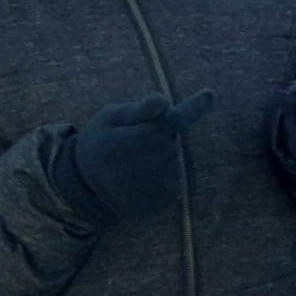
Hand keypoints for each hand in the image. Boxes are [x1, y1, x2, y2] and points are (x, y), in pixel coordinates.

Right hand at [61, 90, 215, 220]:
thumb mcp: (109, 119)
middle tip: (135, 140)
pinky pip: (175, 178)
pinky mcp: (162, 201)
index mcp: (128, 140)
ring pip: (174, 159)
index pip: (170, 122)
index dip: (192, 108)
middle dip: (161, 135)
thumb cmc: (100, 143)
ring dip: (161, 156)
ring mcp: (155, 187)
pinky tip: (141, 176)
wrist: (86, 190)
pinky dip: (163, 174)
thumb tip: (164, 100)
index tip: (209, 95)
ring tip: (134, 161)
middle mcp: (145, 166)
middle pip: (172, 139)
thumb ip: (139, 110)